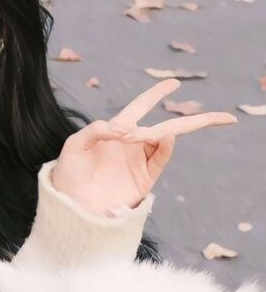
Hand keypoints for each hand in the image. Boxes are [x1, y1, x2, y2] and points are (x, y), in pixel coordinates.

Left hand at [52, 79, 236, 215]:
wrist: (71, 207)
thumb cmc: (67, 175)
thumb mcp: (73, 147)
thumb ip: (94, 131)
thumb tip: (122, 127)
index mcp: (115, 132)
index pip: (139, 108)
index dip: (155, 95)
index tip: (173, 83)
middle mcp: (132, 145)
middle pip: (167, 126)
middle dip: (194, 119)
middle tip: (224, 115)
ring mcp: (139, 163)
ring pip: (168, 142)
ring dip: (181, 129)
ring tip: (201, 120)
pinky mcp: (142, 180)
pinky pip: (159, 160)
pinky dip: (166, 147)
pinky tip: (168, 135)